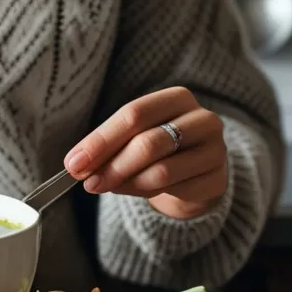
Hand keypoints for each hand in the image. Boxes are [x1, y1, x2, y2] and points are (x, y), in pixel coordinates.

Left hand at [64, 87, 226, 219]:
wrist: (198, 171)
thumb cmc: (160, 148)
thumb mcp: (134, 137)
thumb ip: (109, 146)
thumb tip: (77, 165)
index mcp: (177, 98)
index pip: (134, 114)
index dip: (101, 140)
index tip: (74, 163)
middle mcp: (202, 119)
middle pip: (148, 143)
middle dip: (112, 166)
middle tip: (88, 183)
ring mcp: (215, 150)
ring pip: (162, 170)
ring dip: (127, 183)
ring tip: (108, 187)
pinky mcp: (217, 179)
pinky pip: (175, 190)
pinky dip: (147, 193)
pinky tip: (134, 190)